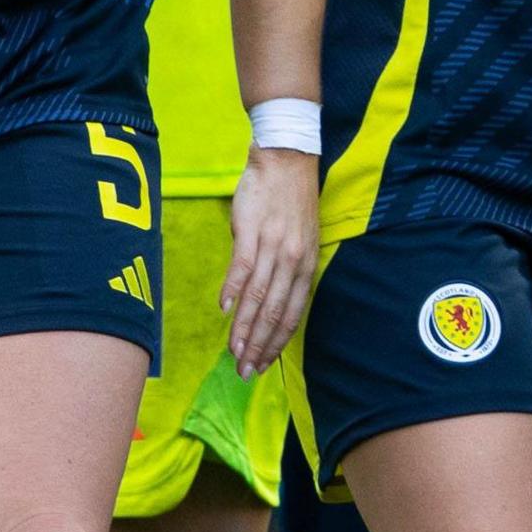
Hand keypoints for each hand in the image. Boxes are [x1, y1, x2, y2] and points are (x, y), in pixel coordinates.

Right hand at [222, 146, 321, 375]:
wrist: (285, 160)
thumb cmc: (289, 203)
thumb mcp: (297, 241)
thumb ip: (281, 271)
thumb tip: (260, 302)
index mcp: (306, 265)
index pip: (293, 314)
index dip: (277, 343)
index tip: (263, 365)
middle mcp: (294, 260)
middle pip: (275, 312)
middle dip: (259, 346)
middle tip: (245, 371)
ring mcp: (274, 245)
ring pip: (259, 296)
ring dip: (244, 327)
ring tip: (234, 351)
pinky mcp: (253, 230)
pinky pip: (243, 266)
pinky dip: (233, 289)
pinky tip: (225, 310)